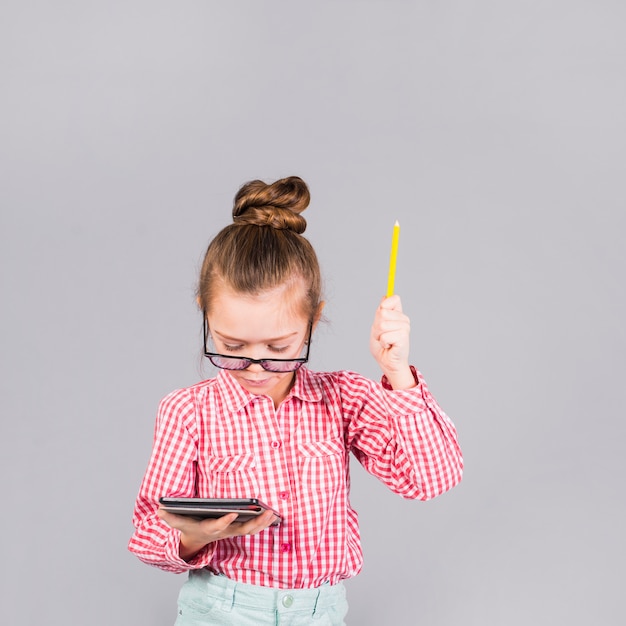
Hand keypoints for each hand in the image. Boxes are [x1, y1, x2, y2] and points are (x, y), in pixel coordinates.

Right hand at [158, 507, 277, 560]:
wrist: (197, 540)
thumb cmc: (190, 527)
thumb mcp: (179, 522)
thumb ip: (170, 516)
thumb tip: (159, 509)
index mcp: (210, 529)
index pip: (219, 525)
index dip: (226, 520)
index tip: (234, 512)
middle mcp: (224, 532)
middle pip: (241, 529)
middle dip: (254, 522)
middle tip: (266, 512)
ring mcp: (232, 532)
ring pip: (251, 530)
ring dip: (263, 523)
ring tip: (273, 512)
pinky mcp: (238, 530)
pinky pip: (254, 528)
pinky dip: (264, 523)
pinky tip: (273, 514)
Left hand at [369, 295, 414, 389]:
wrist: (387, 362)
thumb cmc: (382, 346)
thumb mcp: (377, 326)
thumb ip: (381, 312)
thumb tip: (385, 296)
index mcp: (399, 314)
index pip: (392, 299)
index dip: (382, 307)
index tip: (381, 319)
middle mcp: (404, 319)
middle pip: (382, 313)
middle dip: (376, 326)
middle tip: (381, 335)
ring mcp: (405, 327)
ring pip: (382, 325)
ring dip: (379, 336)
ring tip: (385, 341)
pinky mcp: (403, 337)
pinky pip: (384, 336)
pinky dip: (382, 343)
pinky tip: (389, 346)